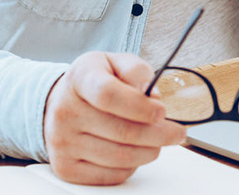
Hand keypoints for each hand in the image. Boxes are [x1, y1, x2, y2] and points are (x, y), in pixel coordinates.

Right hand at [43, 51, 185, 184]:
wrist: (61, 101)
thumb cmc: (96, 80)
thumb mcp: (116, 62)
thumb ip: (136, 71)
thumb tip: (152, 94)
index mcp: (80, 78)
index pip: (108, 94)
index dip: (139, 106)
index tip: (162, 110)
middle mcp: (65, 111)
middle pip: (120, 131)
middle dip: (158, 134)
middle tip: (177, 132)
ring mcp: (62, 142)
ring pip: (119, 157)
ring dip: (149, 151)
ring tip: (160, 141)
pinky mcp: (66, 168)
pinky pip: (110, 175)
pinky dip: (132, 165)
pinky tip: (137, 151)